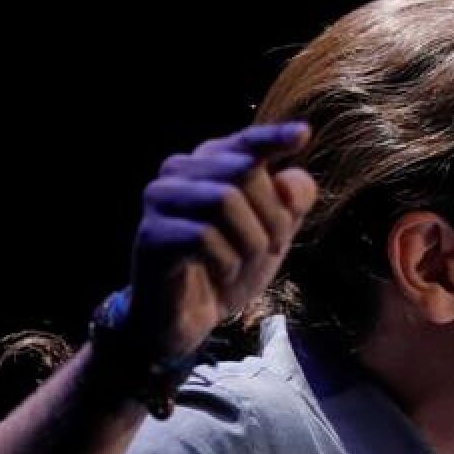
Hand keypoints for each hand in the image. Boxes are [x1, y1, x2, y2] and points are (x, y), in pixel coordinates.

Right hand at [124, 122, 315, 360]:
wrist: (186, 318)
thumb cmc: (228, 267)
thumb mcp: (272, 234)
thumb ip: (290, 202)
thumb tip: (293, 180)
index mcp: (210, 163)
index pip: (246, 142)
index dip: (274, 137)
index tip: (303, 134)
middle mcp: (179, 170)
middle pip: (243, 170)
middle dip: (272, 215)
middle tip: (273, 247)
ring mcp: (160, 199)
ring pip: (223, 199)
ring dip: (250, 240)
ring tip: (243, 263)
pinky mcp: (150, 234)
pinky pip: (203, 236)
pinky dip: (226, 261)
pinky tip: (220, 274)